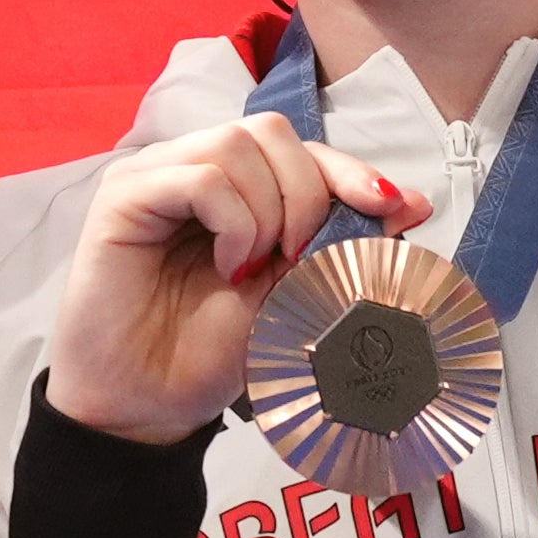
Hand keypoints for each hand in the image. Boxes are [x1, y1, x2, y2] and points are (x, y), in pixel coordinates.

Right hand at [41, 118, 429, 444]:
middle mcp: (189, 167)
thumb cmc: (207, 352)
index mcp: (231, 186)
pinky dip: (234, 222)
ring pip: (237, 143)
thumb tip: (414, 202)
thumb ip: (340, 243)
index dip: (346, 169)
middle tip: (301, 258)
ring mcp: (153, 175)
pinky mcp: (124, 195)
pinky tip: (229, 267)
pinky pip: (201, 176)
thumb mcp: (293, 292)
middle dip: (308, 192)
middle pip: (270, 130)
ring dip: (269, 210)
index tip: (385, 206)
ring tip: (255, 269)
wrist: (147, 406)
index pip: (297, 147)